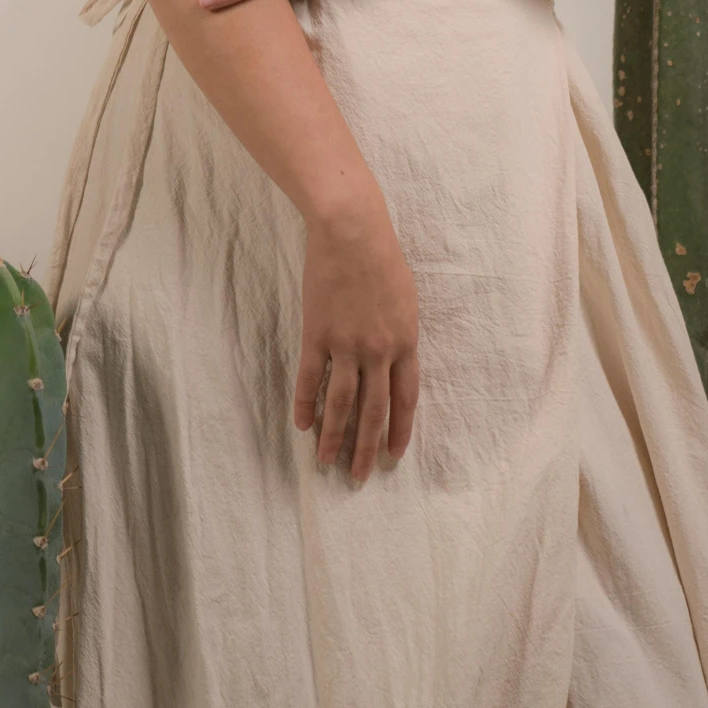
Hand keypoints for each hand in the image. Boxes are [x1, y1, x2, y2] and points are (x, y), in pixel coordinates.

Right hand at [298, 189, 419, 483]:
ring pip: (341, 403)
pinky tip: (302, 425)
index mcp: (405, 341)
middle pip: (373, 410)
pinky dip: (305, 403)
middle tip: (359, 476)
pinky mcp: (316, 334)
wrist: (352, 230)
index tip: (393, 456)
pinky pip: (309, 378)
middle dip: (366, 447)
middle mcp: (378, 350)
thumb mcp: (405, 298)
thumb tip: (395, 363)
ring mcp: (346, 344)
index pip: (404, 398)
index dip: (399, 430)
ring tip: (327, 462)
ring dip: (334, 436)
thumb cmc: (382, 256)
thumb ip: (401, 334)